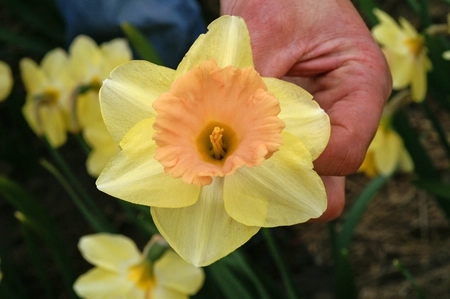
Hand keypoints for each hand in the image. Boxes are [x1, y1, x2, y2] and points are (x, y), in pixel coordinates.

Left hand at [221, 0, 391, 220]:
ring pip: (306, 175)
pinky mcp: (299, 126)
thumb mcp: (266, 35)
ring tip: (234, 168)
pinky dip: (260, 164)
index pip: (346, 151)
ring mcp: (324, 122)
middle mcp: (349, 111)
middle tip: (244, 180)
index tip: (258, 155)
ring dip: (271, 177)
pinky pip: (285, 159)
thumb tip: (239, 149)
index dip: (303, 163)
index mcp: (362, 84)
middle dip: (287, 184)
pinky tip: (232, 156)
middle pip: (330, 177)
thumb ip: (257, 92)